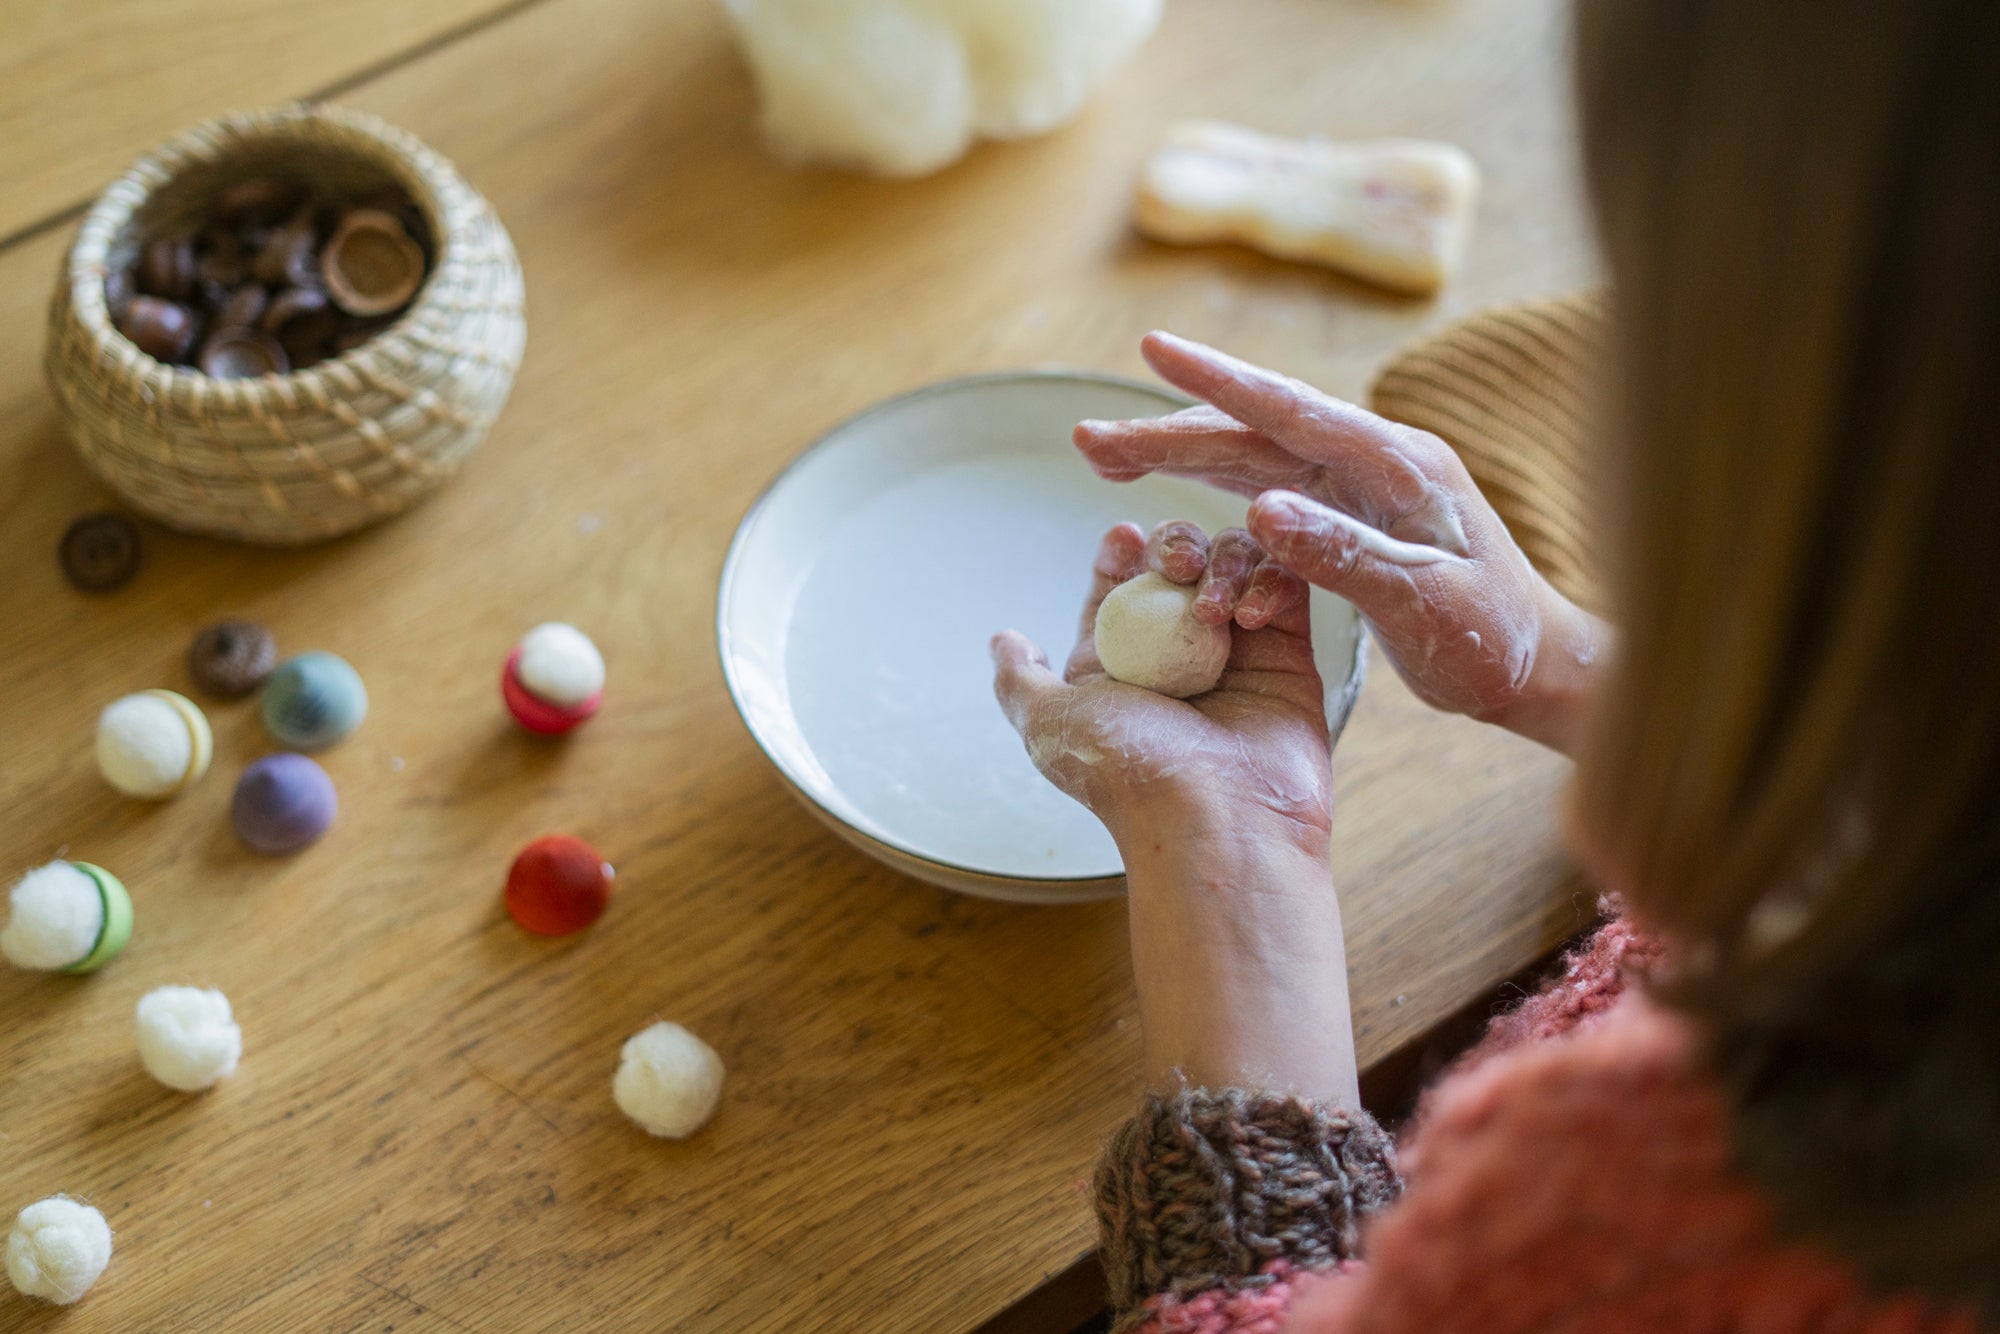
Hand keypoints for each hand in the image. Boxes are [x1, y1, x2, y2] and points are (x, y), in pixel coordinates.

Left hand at [990, 522, 1359, 1105]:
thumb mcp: (1048, 724)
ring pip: (1234, 568)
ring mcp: (1236, 654)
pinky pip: (1287, 592)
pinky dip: (1271, 582)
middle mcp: (1177, 655)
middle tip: (1175, 564)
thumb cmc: (1128, 776)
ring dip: (1220, 564)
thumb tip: (1003, 640)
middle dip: (1173, 548)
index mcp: (1120, 665)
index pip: (1119, 587)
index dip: (1119, 556)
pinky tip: (1250, 614)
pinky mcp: (1288, 658)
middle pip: (1178, 566)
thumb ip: (1021, 680)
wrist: (1215, 820)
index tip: (1122, 539)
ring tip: (1212, 605)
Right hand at [1075, 332, 1604, 752]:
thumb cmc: (1491, 640)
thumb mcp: (1422, 606)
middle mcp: (1373, 461)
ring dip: (1180, 456)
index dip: (1216, 381)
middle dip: (1168, 431)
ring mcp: (1359, 486)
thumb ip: (1343, 555)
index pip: (1291, 412)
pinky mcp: (1350, 516)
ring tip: (1107, 460)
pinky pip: (1269, 497)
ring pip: (1253, 458)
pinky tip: (1176, 502)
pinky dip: (1217, 500)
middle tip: (1088, 438)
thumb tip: (1260, 510)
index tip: (1151, 348)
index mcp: (1397, 467)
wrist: (1537, 667)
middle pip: (1254, 433)